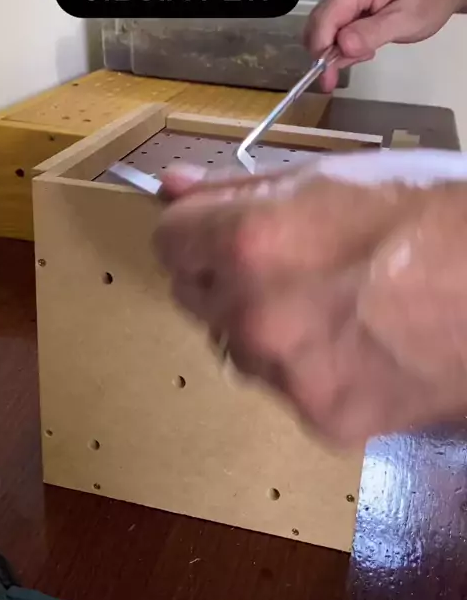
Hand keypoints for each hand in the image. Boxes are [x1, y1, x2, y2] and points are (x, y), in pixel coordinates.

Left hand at [154, 163, 466, 447]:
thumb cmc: (430, 213)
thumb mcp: (330, 179)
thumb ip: (238, 189)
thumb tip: (171, 188)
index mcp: (251, 242)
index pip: (169, 241)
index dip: (197, 231)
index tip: (220, 233)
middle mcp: (256, 315)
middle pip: (195, 296)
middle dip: (226, 277)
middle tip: (290, 265)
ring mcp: (289, 376)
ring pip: (239, 347)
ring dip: (266, 328)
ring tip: (335, 306)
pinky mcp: (324, 420)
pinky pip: (287, 389)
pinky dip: (309, 368)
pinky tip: (359, 345)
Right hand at [306, 0, 466, 90]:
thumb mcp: (406, 20)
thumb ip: (373, 32)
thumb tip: (342, 46)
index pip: (326, 19)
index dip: (322, 50)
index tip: (327, 79)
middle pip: (318, 24)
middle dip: (328, 53)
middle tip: (354, 65)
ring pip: (321, 28)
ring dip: (336, 49)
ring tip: (367, 51)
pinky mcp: (342, 1)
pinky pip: (330, 26)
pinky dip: (341, 43)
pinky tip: (363, 44)